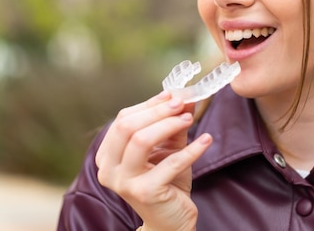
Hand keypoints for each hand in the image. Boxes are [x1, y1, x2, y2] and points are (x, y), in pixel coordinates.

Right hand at [95, 91, 212, 230]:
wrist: (170, 221)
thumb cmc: (166, 182)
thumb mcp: (167, 148)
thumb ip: (172, 123)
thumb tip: (184, 97)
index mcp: (107, 155)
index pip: (123, 119)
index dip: (149, 104)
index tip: (171, 95)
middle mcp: (109, 169)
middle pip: (128, 127)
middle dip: (157, 111)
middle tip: (180, 103)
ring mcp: (124, 182)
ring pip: (141, 140)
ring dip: (168, 125)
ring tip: (189, 119)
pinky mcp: (145, 192)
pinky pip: (170, 163)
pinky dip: (191, 150)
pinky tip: (206, 140)